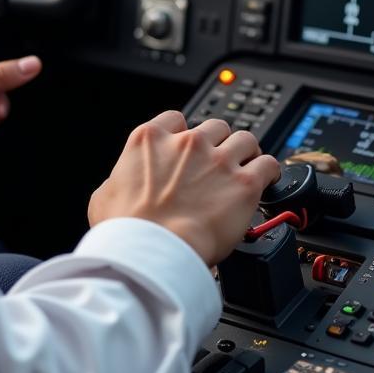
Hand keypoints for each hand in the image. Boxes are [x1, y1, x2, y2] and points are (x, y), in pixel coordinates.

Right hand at [88, 111, 279, 266]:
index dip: (186, 133)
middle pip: (215, 126)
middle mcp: (186, 143)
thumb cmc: (126, 231)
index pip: (176, 119)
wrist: (152, 253)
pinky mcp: (244, 183)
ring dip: (247, 152)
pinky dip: (270, 171)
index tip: (190, 147)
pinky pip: (269, 164)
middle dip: (219, 143)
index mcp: (150, 140)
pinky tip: (267, 180)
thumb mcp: (104, 196)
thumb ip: (119, 180)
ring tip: (248, 166)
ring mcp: (217, 160)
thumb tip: (121, 185)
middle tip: (220, 162)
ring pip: (245, 139)